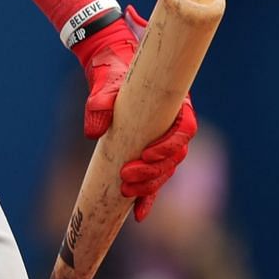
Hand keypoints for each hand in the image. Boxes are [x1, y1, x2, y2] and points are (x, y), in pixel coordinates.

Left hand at [73, 6, 197, 220]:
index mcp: (174, 103)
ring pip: (165, 169)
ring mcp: (162, 139)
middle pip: (175, 156)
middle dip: (153, 172)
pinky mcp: (148, 151)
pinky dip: (148, 196)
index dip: (170, 147)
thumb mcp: (104, 81)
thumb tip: (93, 133)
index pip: (185, 130)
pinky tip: (138, 213)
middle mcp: (173, 123)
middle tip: (126, 178)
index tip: (146, 156)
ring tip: (126, 191)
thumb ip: (98, 101)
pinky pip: (154, 177)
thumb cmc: (112, 70)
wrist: (109, 65)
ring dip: (149, 185)